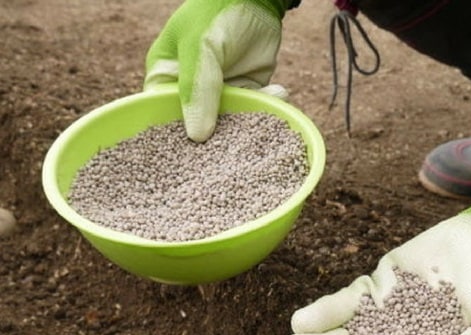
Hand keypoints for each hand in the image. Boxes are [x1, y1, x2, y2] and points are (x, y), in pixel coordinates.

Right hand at [145, 0, 287, 141]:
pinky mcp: (246, 90)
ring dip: (248, 122)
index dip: (173, 139)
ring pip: (229, 122)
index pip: (161, 116)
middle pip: (196, 127)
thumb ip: (197, 88)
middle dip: (215, 139)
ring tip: (266, 114)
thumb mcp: (201, 47)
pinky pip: (253, 109)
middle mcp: (190, 90)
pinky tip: (280, 91)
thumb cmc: (216, 11)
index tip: (192, 155)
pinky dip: (268, 105)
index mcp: (165, 76)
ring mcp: (219, 93)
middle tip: (234, 147)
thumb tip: (196, 136)